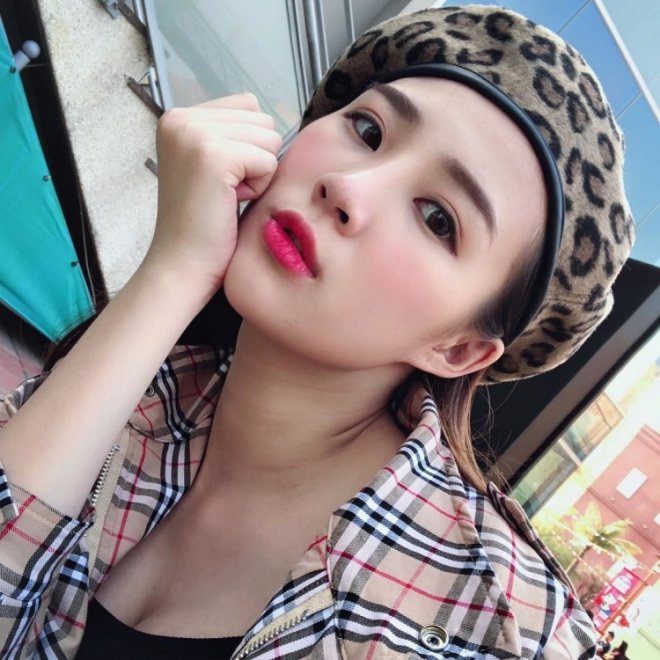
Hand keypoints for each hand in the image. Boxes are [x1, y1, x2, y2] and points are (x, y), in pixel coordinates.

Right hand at [145, 93, 281, 295]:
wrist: (183, 264)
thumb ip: (231, 135)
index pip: (248, 104)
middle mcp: (180, 118)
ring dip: (258, 173)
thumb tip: (271, 122)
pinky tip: (230, 202)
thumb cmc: (204, 223)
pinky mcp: (213, 156)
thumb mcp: (212, 166)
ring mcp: (194, 134)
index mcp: (178, 117)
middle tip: (223, 191)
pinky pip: (268, 161)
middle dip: (255, 160)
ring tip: (226, 196)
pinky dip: (258, 187)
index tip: (221, 178)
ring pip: (269, 138)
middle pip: (262, 120)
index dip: (249, 146)